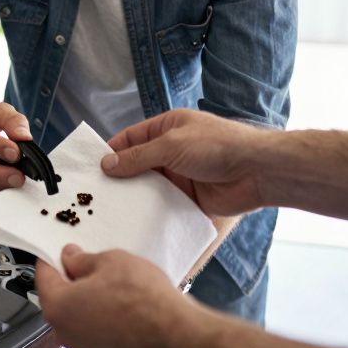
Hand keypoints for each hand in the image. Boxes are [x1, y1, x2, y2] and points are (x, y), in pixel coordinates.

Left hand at [35, 244, 194, 347]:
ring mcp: (85, 346)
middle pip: (59, 296)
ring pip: (78, 313)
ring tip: (113, 281)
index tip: (60, 250)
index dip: (53, 257)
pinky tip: (122, 301)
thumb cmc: (144, 301)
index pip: (43, 275)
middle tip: (91, 262)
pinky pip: (95, 326)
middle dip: (72, 278)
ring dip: (89, 296)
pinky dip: (102, 313)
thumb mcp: (109, 261)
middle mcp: (66, 331)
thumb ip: (82, 259)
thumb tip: (72, 258)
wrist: (177, 335)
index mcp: (58, 307)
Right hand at [103, 109, 270, 216]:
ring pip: (148, 186)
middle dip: (119, 177)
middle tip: (94, 193)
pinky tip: (133, 220)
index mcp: (167, 128)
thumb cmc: (218, 146)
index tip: (90, 168)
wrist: (258, 172)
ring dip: (133, 196)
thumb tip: (107, 164)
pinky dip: (150, 211)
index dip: (110, 151)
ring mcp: (180, 175)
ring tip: (108, 209)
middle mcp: (172, 150)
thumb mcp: (171, 145)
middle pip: (137, 164)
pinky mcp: (189, 197)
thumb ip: (138, 157)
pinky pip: (163, 204)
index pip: (131, 138)